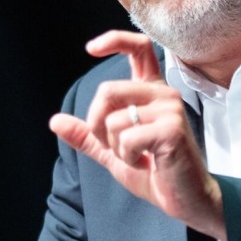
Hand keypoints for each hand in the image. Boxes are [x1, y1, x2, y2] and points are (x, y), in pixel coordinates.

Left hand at [49, 30, 226, 240]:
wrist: (186, 199)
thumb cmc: (156, 173)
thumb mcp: (114, 152)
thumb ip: (88, 135)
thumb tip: (55, 121)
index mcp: (151, 91)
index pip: (138, 48)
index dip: (114, 40)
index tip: (90, 49)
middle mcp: (163, 94)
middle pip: (108, 90)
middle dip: (97, 124)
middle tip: (115, 147)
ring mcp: (170, 110)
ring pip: (114, 119)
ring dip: (115, 147)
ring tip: (138, 157)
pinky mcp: (172, 130)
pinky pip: (127, 138)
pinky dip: (127, 157)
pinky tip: (147, 163)